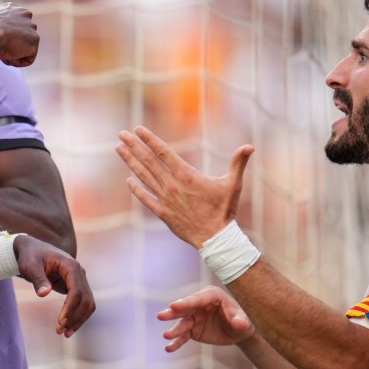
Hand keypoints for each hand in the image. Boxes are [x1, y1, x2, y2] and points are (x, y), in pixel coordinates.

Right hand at [0, 2, 38, 66]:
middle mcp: (25, 14)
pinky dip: (17, 62)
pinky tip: (8, 56)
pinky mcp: (35, 40)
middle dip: (12, 46)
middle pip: (21, 38)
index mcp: (12, 8)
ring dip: (14, 54)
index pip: (13, 27)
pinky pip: (28, 59)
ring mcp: (31, 27)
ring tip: (2, 51)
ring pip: (24, 48)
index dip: (5, 38)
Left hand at [12, 234, 94, 336]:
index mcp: (70, 265)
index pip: (76, 291)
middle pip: (85, 299)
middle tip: (60, 331)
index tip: (60, 322)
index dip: (70, 308)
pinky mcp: (76, 285)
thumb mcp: (29, 266)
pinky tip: (68, 326)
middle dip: (75, 317)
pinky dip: (78, 315)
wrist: (32, 249)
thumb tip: (44, 294)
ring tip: (65, 333)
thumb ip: (37, 279)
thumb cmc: (30, 256)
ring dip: (79, 319)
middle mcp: (79, 272)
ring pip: (88, 303)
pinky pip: (83, 303)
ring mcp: (80, 279)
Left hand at [115, 126, 253, 247]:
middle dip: (134, 146)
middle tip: (121, 134)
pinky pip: (145, 198)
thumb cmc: (225, 210)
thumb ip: (238, 163)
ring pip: (143, 176)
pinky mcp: (162, 213)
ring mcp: (165, 199)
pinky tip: (128, 180)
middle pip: (148, 161)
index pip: (164, 152)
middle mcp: (172, 185)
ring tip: (118, 149)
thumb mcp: (233, 184)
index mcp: (186, 175)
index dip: (149, 140)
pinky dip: (136, 189)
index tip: (138, 129)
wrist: (216, 239)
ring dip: (130, 162)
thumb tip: (250, 146)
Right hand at [157, 285, 254, 351]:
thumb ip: (241, 321)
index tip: (173, 306)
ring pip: (182, 323)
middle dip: (173, 313)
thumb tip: (240, 323)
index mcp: (212, 296)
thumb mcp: (245, 320)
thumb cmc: (245, 319)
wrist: (241, 331)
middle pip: (184, 308)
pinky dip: (176, 342)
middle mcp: (199, 304)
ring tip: (166, 336)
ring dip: (174, 330)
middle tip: (161, 316)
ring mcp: (194, 317)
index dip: (185, 303)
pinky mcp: (193, 329)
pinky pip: (183, 336)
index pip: (197, 299)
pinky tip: (169, 348)